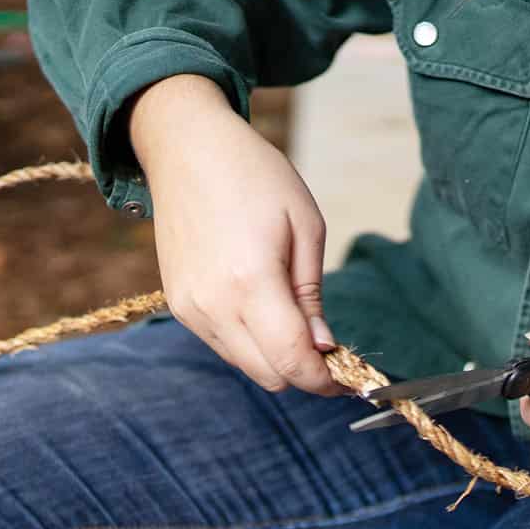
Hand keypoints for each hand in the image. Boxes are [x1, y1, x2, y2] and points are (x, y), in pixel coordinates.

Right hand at [129, 74, 337, 394]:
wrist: (186, 147)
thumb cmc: (254, 176)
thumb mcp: (305, 227)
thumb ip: (311, 295)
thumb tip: (322, 348)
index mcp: (250, 282)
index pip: (292, 360)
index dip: (325, 381)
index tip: (349, 380)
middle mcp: (213, 304)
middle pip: (270, 376)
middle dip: (305, 373)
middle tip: (330, 351)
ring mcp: (190, 308)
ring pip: (246, 366)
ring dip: (277, 358)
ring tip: (297, 322)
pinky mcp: (180, 305)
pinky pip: (224, 346)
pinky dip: (251, 343)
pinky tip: (265, 309)